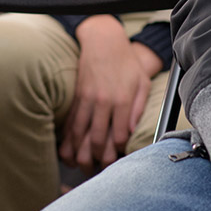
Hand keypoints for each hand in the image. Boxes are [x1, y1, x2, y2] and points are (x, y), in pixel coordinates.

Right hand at [59, 16, 157, 172]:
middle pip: (98, 139)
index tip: (119, 156)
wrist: (103, 41)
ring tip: (81, 165)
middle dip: (98, 159)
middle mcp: (103, 101)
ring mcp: (87, 98)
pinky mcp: (77, 96)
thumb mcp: (142, 82)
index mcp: (122, 99)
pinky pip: (70, 122)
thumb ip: (138, 107)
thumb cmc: (126, 62)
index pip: (120, 135)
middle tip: (99, 169)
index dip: (119, 151)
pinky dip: (68, 138)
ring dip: (79, 153)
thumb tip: (131, 130)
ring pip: (80, 133)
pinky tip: (68, 149)